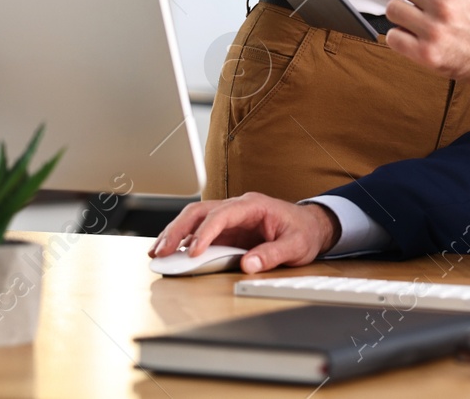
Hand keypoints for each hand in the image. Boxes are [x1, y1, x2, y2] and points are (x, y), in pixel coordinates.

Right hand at [147, 192, 340, 273]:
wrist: (311, 225)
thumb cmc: (303, 232)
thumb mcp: (296, 245)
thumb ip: (272, 254)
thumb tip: (248, 265)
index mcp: (253, 205)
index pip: (222, 214)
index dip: (205, 233)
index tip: (193, 252)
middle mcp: (237, 207)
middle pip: (200, 211)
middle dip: (178, 230)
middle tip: (162, 251)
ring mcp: (230, 218)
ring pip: (195, 218)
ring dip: (175, 233)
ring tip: (157, 253)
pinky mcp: (226, 230)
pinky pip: (199, 230)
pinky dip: (183, 239)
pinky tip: (170, 252)